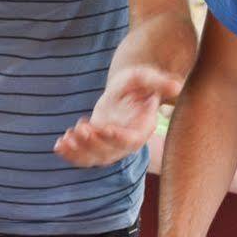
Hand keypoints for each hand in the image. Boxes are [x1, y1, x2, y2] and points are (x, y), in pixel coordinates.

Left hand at [54, 65, 180, 166]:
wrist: (124, 91)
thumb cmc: (136, 83)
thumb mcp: (144, 77)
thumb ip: (158, 82)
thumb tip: (177, 87)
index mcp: (142, 128)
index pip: (131, 140)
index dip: (118, 137)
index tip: (104, 129)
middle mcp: (127, 142)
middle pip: (111, 152)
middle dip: (93, 143)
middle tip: (80, 128)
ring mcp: (112, 147)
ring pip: (95, 158)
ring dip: (79, 152)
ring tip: (66, 138)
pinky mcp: (98, 147)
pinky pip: (84, 158)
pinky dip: (70, 155)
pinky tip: (59, 145)